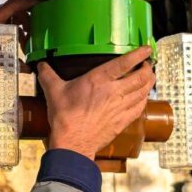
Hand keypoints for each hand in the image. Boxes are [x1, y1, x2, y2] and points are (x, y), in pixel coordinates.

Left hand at [0, 0, 36, 63]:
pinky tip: (16, 39)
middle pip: (16, 10)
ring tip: (24, 41)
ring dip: (21, 25)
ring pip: (12, 15)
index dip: (29, 3)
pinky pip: (6, 18)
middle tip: (33, 35)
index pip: (14, 4)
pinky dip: (13, 26)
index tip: (41, 6)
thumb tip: (28, 69)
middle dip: (27, 21)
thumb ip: (12, 62)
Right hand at [36, 46, 155, 159]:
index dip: (138, 54)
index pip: (124, 63)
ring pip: (143, 92)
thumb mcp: (53, 91)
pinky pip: (139, 107)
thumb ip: (48, 75)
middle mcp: (114, 92)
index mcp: (99, 80)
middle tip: (148, 64)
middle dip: (148, 69)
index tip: (146, 49)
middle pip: (140, 77)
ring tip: (150, 77)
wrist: (73, 143)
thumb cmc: (65, 117)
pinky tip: (143, 97)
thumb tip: (41, 65)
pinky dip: (144, 99)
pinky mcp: (122, 121)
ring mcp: (120, 108)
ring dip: (149, 82)